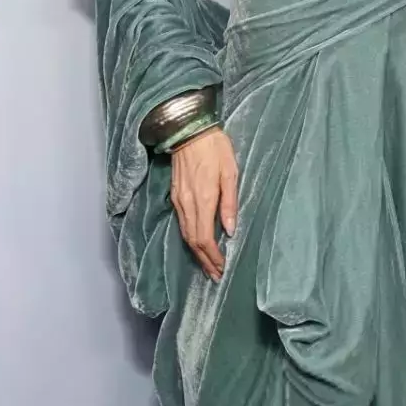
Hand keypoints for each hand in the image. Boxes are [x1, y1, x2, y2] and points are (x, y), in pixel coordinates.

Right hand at [169, 124, 237, 280]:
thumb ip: (230, 203)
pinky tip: (198, 243)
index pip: (205, 237)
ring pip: (185, 234)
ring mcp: (179, 200)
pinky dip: (190, 238)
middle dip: (204, 260)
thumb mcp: (231, 172)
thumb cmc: (215, 148)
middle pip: (193, 241)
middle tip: (215, 275)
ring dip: (196, 252)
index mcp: (204, 199)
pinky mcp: (175, 195)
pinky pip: (182, 223)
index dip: (212, 256)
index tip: (221, 268)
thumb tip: (229, 230)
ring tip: (208, 265)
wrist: (188, 130)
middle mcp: (188, 203)